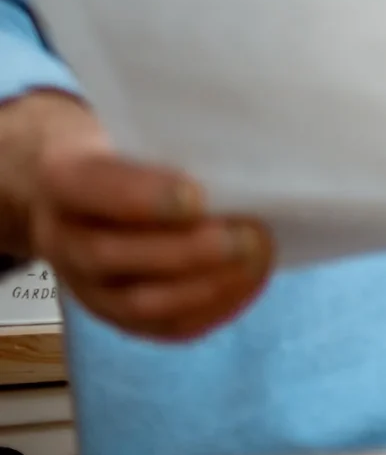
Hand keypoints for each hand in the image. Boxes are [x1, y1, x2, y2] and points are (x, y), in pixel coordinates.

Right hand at [30, 123, 272, 341]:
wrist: (77, 193)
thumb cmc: (125, 150)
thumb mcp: (132, 126)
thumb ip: (173, 136)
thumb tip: (247, 142)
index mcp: (62, 177)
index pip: (91, 187)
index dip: (142, 197)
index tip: (197, 196)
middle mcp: (62, 238)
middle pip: (109, 255)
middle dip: (187, 251)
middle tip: (249, 236)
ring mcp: (83, 285)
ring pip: (135, 303)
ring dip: (203, 287)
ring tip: (256, 260)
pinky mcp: (113, 314)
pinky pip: (158, 328)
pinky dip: (208, 311)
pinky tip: (246, 285)